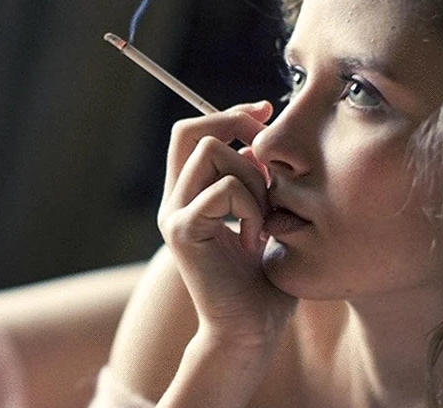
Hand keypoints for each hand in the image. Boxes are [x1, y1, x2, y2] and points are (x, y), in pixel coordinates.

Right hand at [158, 101, 296, 350]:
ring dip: (253, 177)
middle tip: (268, 161)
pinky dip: (251, 207)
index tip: (266, 113)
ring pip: (212, 152)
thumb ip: (256, 178)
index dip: (231, 113)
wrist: (251, 328)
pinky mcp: (183, 232)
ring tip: (265, 216)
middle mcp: (175, 199)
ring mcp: (174, 214)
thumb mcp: (264, 215)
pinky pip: (222, 190)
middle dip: (238, 129)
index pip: (196, 129)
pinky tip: (257, 239)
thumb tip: (261, 139)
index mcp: (191, 192)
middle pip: (192, 130)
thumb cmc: (265, 275)